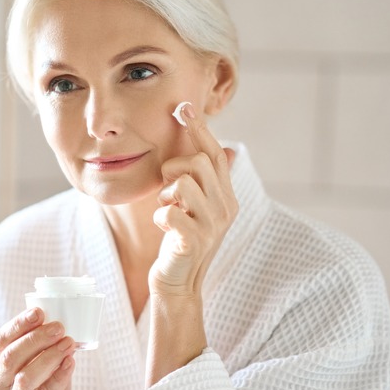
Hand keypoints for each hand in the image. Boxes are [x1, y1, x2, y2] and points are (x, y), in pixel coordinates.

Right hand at [0, 308, 75, 389]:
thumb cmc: (44, 382)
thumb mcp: (38, 360)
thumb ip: (43, 344)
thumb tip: (58, 322)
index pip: (1, 340)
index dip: (18, 324)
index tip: (38, 312)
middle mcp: (0, 383)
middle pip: (10, 357)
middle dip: (35, 339)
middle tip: (58, 327)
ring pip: (25, 378)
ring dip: (49, 357)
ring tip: (68, 344)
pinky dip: (60, 376)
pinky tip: (70, 363)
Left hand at [144, 102, 237, 384]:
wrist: (177, 284)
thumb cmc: (180, 241)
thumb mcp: (194, 206)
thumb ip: (202, 179)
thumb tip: (228, 147)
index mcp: (226, 195)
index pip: (215, 153)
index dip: (199, 129)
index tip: (183, 106)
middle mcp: (225, 207)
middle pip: (199, 162)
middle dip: (174, 168)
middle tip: (168, 190)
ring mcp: (212, 226)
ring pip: (185, 183)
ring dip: (167, 193)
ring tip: (168, 210)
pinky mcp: (194, 242)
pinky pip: (171, 212)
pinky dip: (161, 215)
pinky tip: (164, 226)